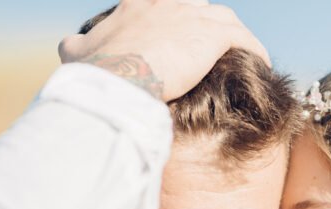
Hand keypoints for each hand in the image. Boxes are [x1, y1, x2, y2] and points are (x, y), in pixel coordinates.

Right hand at [57, 0, 270, 101]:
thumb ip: (78, 44)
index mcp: (137, 5)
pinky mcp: (210, 35)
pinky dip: (255, 49)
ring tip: (245, 53)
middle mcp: (166, 3)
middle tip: (217, 46)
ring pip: (223, 18)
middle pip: (198, 5)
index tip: (183, 30)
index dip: (177, 13)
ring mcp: (189, 15)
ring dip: (236, 36)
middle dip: (209, 23)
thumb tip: (68, 45)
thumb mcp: (77, 51)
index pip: (164, 0)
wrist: (114, 79)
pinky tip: (262, 63)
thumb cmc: (95, 71)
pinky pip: (243, 38)